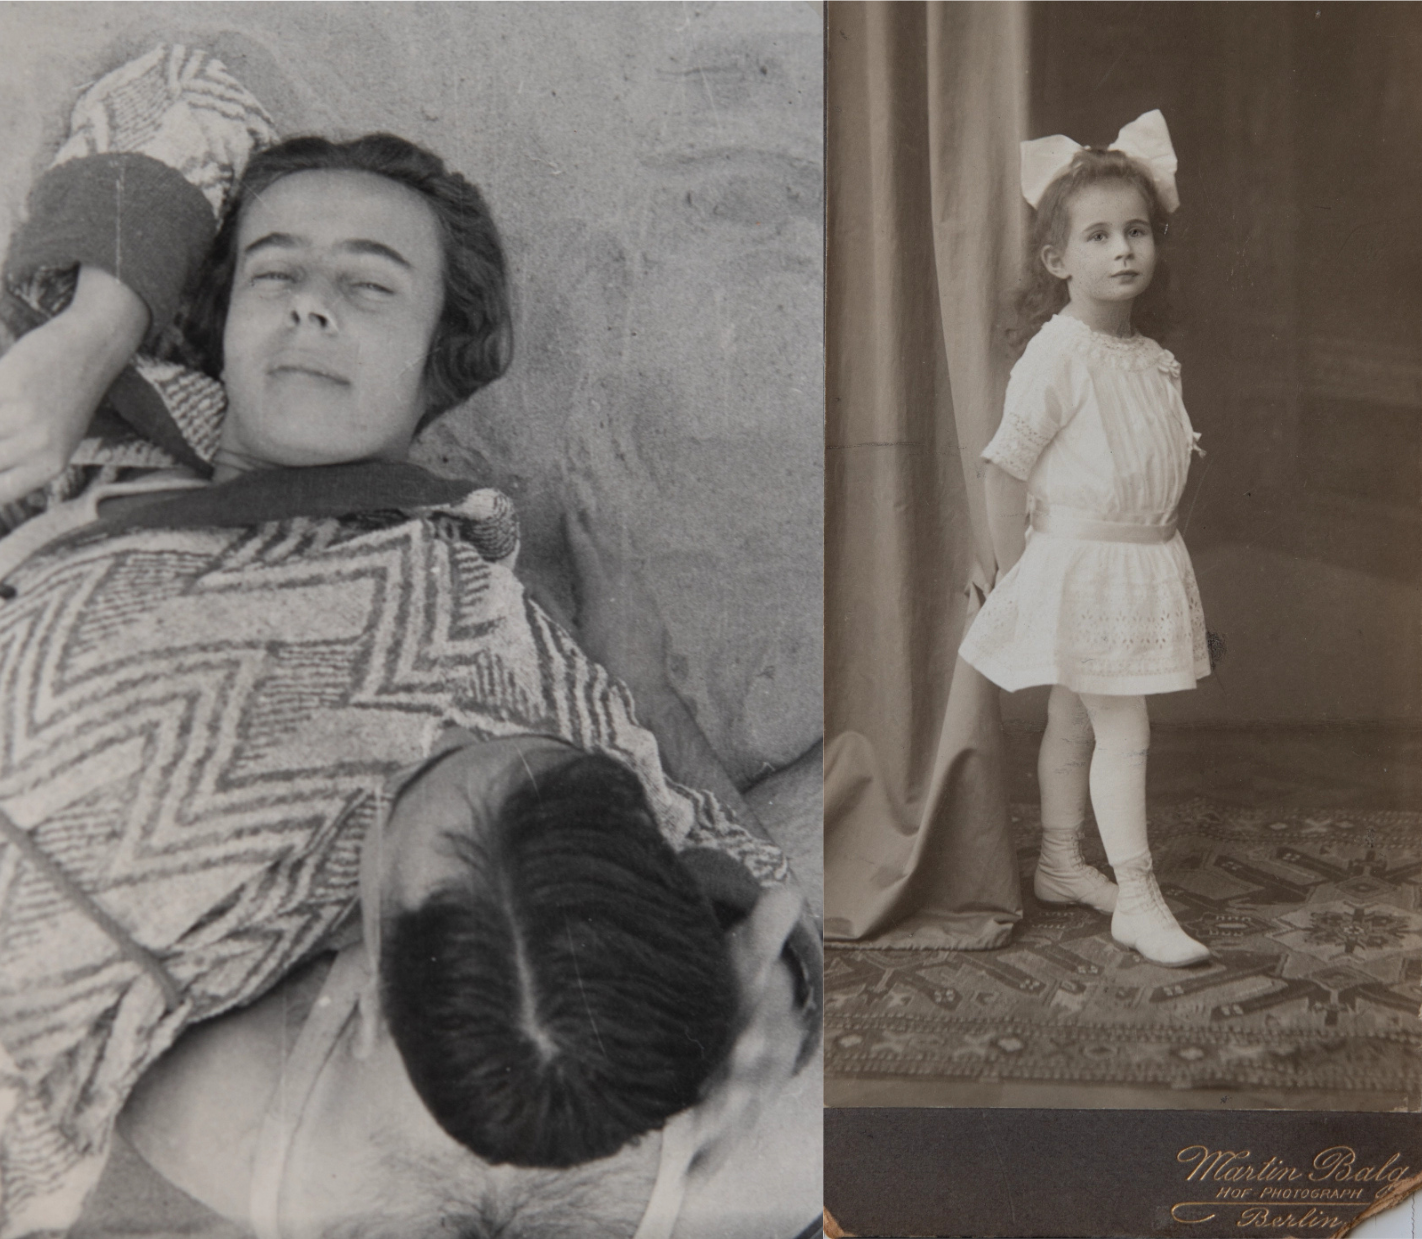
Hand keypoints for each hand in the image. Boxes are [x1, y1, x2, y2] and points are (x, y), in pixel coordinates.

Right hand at [0, 266, 145, 505]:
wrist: (90, 349)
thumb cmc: (67, 399)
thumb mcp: (56, 441)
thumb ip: (24, 464)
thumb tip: (0, 475)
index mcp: (50, 465)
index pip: (0, 494)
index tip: (0, 463)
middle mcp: (39, 446)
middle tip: (8, 425)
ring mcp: (23, 415)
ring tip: (6, 405)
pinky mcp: (10, 383)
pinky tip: (3, 388)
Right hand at [562, 500, 670, 694]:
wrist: (645, 692)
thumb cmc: (601, 670)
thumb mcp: (567, 642)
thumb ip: (549, 609)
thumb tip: (530, 584)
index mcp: (599, 593)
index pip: (585, 553)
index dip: (575, 531)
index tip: (568, 510)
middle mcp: (623, 588)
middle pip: (607, 549)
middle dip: (595, 526)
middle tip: (586, 505)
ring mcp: (641, 597)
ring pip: (625, 560)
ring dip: (612, 540)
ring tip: (603, 523)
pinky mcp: (652, 610)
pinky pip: (637, 576)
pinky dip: (627, 562)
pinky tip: (624, 560)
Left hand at [683, 887, 810, 1178]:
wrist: (743, 1028)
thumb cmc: (738, 985)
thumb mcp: (746, 955)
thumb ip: (762, 931)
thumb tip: (785, 891)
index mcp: (768, 1022)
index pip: (769, 1028)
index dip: (758, 1034)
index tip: (745, 1038)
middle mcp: (761, 1065)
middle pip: (755, 1077)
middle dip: (742, 1082)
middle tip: (723, 1089)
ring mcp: (744, 1096)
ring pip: (736, 1112)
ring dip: (721, 1121)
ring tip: (699, 1130)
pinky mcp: (725, 1123)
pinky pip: (718, 1145)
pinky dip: (707, 1163)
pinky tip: (691, 1180)